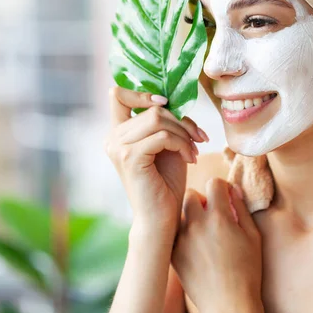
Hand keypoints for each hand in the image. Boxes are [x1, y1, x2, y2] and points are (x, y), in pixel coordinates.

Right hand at [105, 86, 208, 235]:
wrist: (161, 219)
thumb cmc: (166, 184)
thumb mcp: (167, 145)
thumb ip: (164, 123)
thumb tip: (174, 99)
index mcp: (118, 133)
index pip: (118, 95)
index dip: (144, 93)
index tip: (169, 106)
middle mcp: (112, 138)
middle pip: (152, 109)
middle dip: (182, 121)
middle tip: (199, 138)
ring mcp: (118, 147)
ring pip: (158, 119)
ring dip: (184, 133)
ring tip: (195, 151)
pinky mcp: (129, 157)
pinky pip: (163, 136)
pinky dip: (182, 144)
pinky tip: (191, 159)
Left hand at [172, 179, 263, 312]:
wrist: (228, 304)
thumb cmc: (247, 271)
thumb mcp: (253, 236)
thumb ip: (242, 208)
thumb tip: (233, 189)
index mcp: (219, 217)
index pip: (214, 183)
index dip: (221, 188)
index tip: (225, 197)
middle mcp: (197, 224)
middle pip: (191, 194)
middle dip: (202, 199)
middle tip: (212, 214)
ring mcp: (182, 239)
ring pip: (180, 213)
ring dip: (190, 216)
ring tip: (203, 232)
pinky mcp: (173, 253)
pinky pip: (174, 232)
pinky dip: (183, 234)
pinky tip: (196, 247)